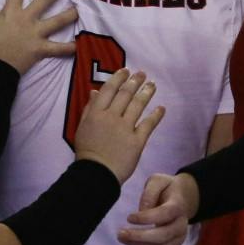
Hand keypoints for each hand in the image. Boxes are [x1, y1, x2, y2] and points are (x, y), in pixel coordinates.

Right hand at [0, 0, 76, 71]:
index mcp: (9, 12)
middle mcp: (25, 19)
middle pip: (44, 0)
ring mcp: (35, 34)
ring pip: (57, 21)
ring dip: (69, 15)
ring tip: (78, 10)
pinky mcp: (40, 49)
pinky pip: (58, 49)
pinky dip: (68, 48)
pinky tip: (77, 46)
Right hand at [71, 68, 164, 182]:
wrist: (96, 173)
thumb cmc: (87, 151)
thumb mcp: (82, 127)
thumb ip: (89, 109)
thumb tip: (95, 92)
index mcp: (96, 113)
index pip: (109, 90)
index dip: (118, 78)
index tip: (126, 71)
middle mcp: (111, 117)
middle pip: (125, 94)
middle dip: (135, 82)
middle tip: (143, 74)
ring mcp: (125, 128)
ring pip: (137, 105)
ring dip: (146, 93)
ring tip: (152, 85)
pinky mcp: (137, 141)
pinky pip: (148, 125)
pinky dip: (156, 115)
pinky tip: (161, 108)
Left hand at [119, 171, 197, 244]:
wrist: (184, 199)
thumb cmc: (167, 188)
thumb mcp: (158, 181)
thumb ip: (149, 192)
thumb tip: (142, 209)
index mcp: (178, 206)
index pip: (164, 214)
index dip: (146, 218)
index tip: (129, 217)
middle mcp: (181, 224)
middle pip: (163, 236)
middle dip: (139, 237)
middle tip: (120, 233)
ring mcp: (179, 237)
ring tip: (123, 239)